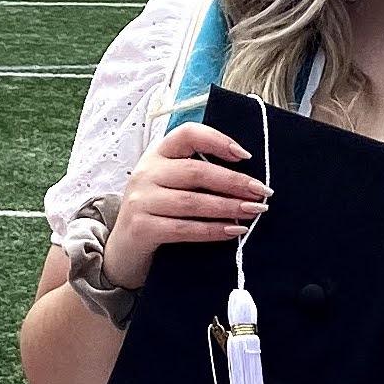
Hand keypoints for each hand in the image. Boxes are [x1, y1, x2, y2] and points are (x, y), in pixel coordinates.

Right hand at [103, 122, 266, 286]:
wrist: (122, 250)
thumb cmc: (156, 212)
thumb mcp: (168, 184)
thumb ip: (196, 173)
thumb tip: (245, 176)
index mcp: (156, 154)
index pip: (187, 134)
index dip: (217, 141)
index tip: (245, 155)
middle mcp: (146, 173)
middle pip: (196, 171)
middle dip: (234, 182)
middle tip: (261, 191)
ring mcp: (141, 201)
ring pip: (193, 202)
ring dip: (229, 207)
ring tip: (254, 211)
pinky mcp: (142, 228)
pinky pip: (185, 228)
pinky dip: (213, 230)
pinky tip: (234, 231)